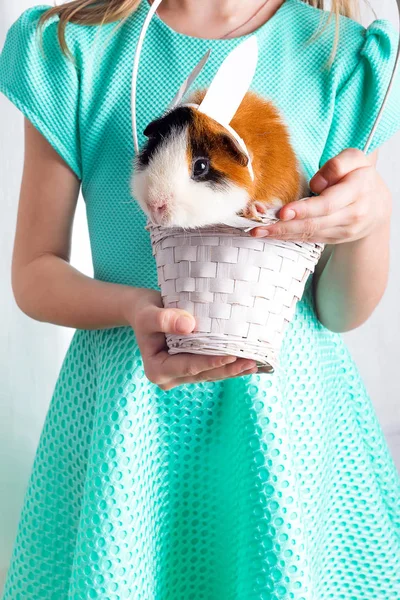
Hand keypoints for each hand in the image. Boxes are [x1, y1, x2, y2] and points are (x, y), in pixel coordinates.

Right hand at [123, 288, 257, 390]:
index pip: (189, 366)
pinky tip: (247, 364)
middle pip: (203, 374)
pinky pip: (211, 369)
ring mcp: (180, 375)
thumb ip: (164, 319)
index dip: (211, 362)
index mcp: (157, 369)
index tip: (232, 356)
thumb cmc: (144, 311)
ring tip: (254, 363)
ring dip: (232, 370)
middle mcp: (168, 377)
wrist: (144, 311)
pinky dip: (227, 366)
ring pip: (210, 374)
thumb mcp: (148, 314)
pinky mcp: (190, 369)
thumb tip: (188, 326)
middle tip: (252, 362)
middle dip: (227, 369)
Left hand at [250, 148, 391, 243]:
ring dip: (282, 234)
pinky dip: (290, 237)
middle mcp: (353, 214)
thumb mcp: (356, 159)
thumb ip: (337, 165)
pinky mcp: (335, 239)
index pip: (328, 203)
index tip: (283, 212)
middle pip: (315, 223)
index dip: (304, 209)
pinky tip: (272, 235)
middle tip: (260, 227)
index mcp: (358, 190)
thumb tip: (316, 183)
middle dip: (285, 227)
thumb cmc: (360, 177)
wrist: (377, 205)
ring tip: (258, 232)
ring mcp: (344, 230)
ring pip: (310, 234)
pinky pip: (310, 239)